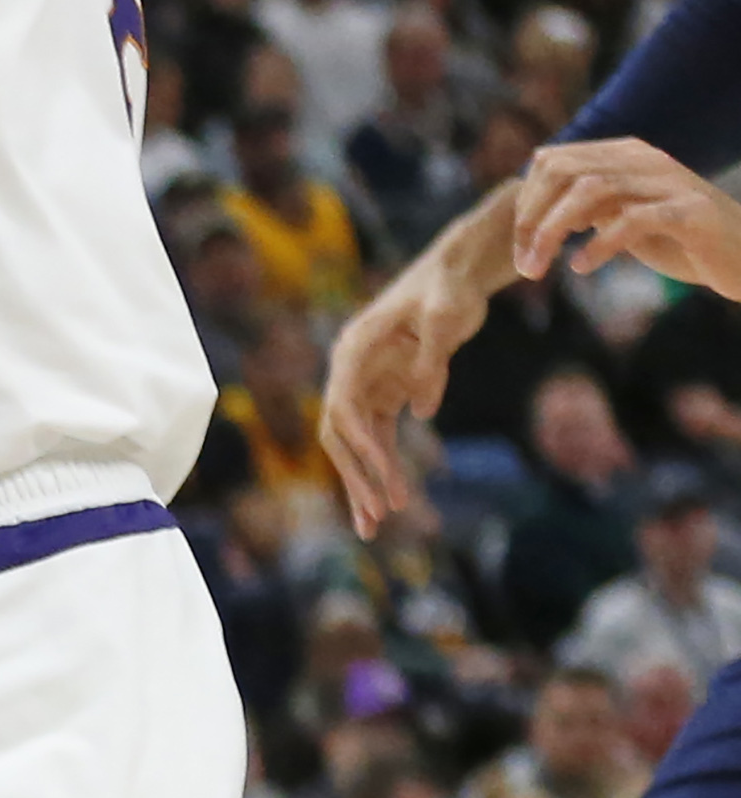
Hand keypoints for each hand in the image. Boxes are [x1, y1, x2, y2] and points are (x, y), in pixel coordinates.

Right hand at [321, 248, 490, 535]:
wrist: (457, 274)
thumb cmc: (449, 289)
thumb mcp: (446, 318)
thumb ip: (432, 362)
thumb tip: (420, 411)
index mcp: (353, 349)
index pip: (343, 406)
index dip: (359, 445)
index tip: (383, 477)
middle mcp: (350, 370)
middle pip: (339, 433)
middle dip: (356, 476)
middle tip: (378, 516)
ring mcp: (367, 383)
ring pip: (355, 442)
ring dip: (365, 481)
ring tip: (377, 523)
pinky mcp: (388, 392)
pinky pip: (378, 438)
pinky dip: (384, 467)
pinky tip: (395, 497)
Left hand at [516, 139, 740, 302]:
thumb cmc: (681, 242)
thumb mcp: (623, 218)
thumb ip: (586, 207)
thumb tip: (533, 211)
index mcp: (625, 155)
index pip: (553, 162)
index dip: (526, 202)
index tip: (520, 245)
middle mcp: (646, 159)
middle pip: (564, 171)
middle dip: (532, 217)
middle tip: (524, 263)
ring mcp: (671, 181)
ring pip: (592, 189)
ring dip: (554, 231)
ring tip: (539, 267)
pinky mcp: (691, 211)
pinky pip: (633, 218)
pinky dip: (599, 243)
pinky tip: (582, 266)